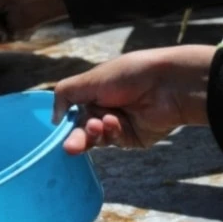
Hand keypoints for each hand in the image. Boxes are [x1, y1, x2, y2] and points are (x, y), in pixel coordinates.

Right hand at [52, 45, 213, 150]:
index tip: (58, 130)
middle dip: (77, 137)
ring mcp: (120, 125)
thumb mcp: (90, 79)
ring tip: (97, 125)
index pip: (74, 112)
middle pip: (84, 130)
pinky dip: (113, 133)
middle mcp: (106, 108)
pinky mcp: (135, 139)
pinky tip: (115, 122)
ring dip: (95, 133)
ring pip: (99, 139)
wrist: (168, 84)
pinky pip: (117, 141)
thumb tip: (54, 118)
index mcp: (95, 92)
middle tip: (69, 147)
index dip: (66, 122)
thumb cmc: (129, 74)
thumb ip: (66, 95)